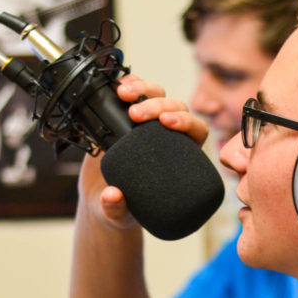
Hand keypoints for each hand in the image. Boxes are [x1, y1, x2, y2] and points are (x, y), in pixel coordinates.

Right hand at [77, 75, 209, 228]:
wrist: (102, 197)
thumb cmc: (122, 207)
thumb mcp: (117, 212)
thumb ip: (116, 207)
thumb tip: (112, 195)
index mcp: (181, 157)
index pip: (196, 132)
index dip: (186, 122)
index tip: (166, 123)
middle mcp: (168, 136)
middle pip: (176, 108)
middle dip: (159, 105)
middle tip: (135, 114)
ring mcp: (148, 124)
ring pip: (157, 95)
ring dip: (144, 89)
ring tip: (123, 95)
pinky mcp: (127, 116)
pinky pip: (135, 92)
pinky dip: (130, 84)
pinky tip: (118, 86)